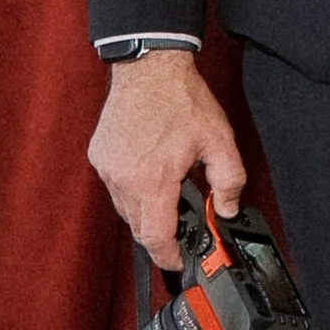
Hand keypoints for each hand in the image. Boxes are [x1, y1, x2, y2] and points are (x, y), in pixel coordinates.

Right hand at [87, 50, 246, 269]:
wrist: (150, 68)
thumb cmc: (182, 100)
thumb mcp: (220, 142)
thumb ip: (229, 182)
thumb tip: (227, 210)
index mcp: (153, 179)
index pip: (156, 237)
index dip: (169, 256)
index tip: (180, 260)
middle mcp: (124, 178)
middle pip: (139, 229)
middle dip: (161, 236)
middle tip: (182, 228)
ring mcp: (107, 168)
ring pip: (125, 210)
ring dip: (146, 213)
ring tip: (169, 196)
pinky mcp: (99, 157)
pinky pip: (114, 188)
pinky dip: (131, 192)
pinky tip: (150, 175)